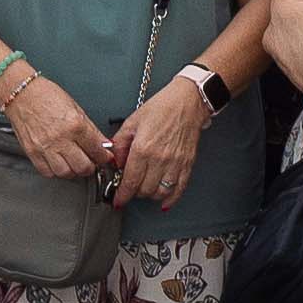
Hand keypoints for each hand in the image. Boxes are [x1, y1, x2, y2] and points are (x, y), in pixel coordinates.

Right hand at [1, 75, 113, 181]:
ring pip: (65, 173)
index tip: (105, 158)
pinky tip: (59, 163)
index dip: (105, 157)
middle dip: (90, 167)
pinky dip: (55, 171)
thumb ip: (91, 130)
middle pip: (82, 167)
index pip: (96, 150)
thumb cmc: (47, 96)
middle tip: (91, 163)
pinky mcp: (32, 153)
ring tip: (74, 163)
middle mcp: (60, 138)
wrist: (21, 94)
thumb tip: (103, 144)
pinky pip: (47, 172)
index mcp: (75, 125)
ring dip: (73, 171)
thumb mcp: (76, 108)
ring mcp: (45, 147)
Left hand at [105, 79, 210, 209]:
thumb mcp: (132, 122)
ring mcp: (175, 163)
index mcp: (143, 148)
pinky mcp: (188, 163)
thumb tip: (113, 161)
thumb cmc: (162, 107)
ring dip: (150, 195)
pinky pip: (179, 189)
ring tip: (145, 188)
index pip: (130, 181)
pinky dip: (171, 199)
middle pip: (144, 190)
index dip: (122, 195)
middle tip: (130, 187)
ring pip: (160, 193)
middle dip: (134, 192)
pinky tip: (164, 202)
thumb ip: (119, 143)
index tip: (118, 200)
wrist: (188, 101)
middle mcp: (160, 159)